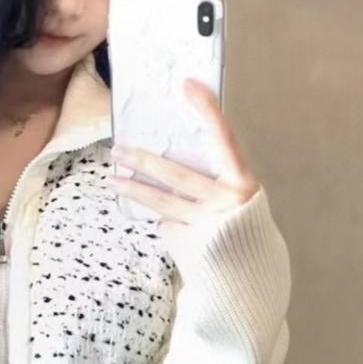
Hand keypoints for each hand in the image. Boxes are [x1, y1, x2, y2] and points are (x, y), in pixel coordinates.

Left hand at [109, 78, 260, 246]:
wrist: (250, 277)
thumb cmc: (243, 229)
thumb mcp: (238, 198)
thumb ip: (216, 179)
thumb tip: (178, 156)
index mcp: (242, 182)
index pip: (224, 138)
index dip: (207, 111)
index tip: (188, 86)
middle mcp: (225, 202)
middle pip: (177, 175)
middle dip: (144, 161)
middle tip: (118, 148)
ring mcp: (205, 225)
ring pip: (161, 203)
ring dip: (134, 189)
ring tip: (113, 179)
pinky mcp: (189, 245)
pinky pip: (167, 225)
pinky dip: (165, 222)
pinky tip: (167, 223)